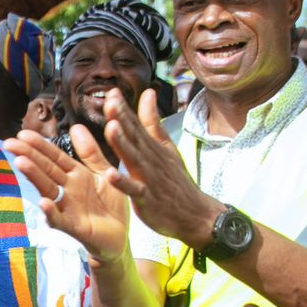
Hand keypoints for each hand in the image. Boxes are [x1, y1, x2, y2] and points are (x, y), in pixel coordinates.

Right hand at [5, 125, 128, 265]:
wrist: (122, 236)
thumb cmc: (110, 205)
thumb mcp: (104, 173)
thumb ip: (91, 152)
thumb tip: (76, 126)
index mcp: (75, 175)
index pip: (54, 157)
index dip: (40, 146)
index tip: (22, 134)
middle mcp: (67, 190)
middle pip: (46, 170)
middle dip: (29, 156)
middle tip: (10, 143)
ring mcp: (68, 208)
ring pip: (48, 190)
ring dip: (34, 177)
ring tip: (21, 163)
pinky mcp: (75, 227)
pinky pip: (61, 220)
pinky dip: (51, 213)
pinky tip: (44, 203)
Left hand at [101, 89, 223, 246]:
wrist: (196, 215)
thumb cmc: (176, 181)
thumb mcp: (166, 148)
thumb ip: (152, 122)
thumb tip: (148, 93)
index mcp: (152, 148)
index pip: (136, 124)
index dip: (123, 109)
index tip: (111, 91)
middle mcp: (150, 160)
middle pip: (134, 137)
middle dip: (122, 119)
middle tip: (110, 101)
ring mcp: (150, 179)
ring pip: (134, 159)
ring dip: (122, 144)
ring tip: (111, 128)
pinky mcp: (148, 199)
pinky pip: (134, 191)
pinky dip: (123, 183)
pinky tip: (110, 175)